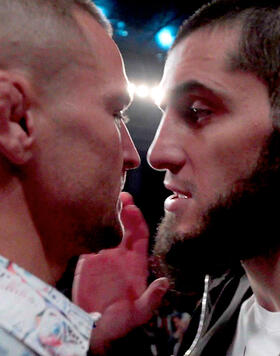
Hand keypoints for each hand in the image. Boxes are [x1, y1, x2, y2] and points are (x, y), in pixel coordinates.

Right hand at [72, 192, 168, 353]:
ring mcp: (104, 255)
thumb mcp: (137, 314)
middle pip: (126, 227)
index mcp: (135, 263)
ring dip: (108, 214)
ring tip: (103, 199)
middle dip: (126, 210)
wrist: (92, 326)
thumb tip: (165, 283)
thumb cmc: (118, 322)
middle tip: (121, 196)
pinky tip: (85, 215)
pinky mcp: (88, 260)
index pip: (140, 235)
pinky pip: (90, 239)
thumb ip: (151, 300)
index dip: (137, 220)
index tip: (132, 207)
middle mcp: (121, 255)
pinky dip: (89, 226)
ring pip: (108, 229)